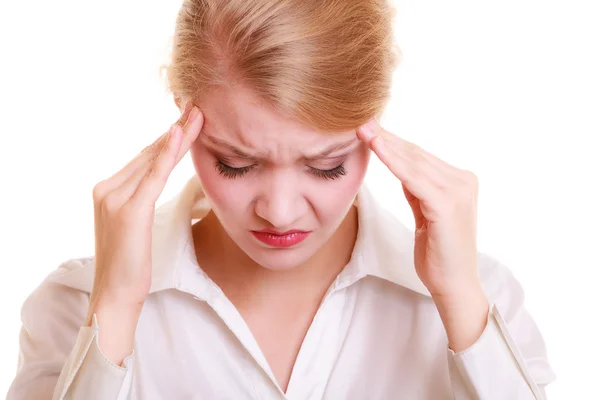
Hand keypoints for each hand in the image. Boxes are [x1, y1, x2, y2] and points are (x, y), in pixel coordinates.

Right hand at [86, 103, 203, 362]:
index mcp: (108, 190)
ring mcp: (114, 198)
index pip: (144, 158)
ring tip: (198, 114)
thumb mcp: (136, 228)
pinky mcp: (128, 210)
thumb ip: (142, 200)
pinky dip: (167, 154)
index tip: (189, 120)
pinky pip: (153, 176)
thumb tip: (159, 182)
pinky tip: (181, 135)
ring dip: (177, 135)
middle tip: (198, 108)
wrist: (115, 296)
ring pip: (152, 159)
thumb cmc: (131, 266)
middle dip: (176, 130)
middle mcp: (107, 188)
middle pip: (149, 153)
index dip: (168, 139)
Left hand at [357, 119, 487, 350]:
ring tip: (364, 130)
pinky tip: (378, 149)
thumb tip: (401, 167)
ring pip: (414, 162)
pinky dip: (394, 162)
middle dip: (388, 138)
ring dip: (387, 145)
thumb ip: (418, 190)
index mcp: (460, 182)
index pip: (421, 157)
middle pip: (417, 155)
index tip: (371, 130)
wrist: (454, 285)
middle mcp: (463, 181)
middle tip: (362, 122)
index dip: (394, 142)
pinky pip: (414, 178)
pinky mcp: (447, 205)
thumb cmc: (439, 253)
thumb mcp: (426, 214)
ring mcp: (458, 191)